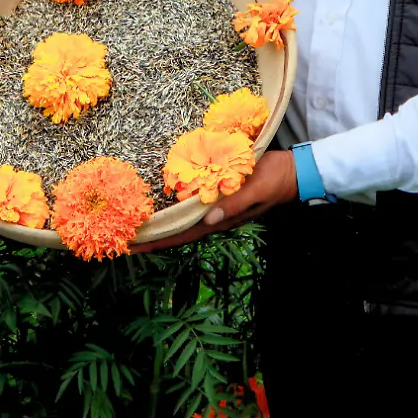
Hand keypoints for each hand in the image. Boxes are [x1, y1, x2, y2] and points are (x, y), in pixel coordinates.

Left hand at [134, 150, 297, 251]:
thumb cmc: (275, 178)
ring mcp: (217, 209)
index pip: (182, 234)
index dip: (156, 241)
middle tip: (122, 239)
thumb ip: (234, 203)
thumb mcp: (256, 188)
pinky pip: (191, 208)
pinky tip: (163, 206)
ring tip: (136, 227)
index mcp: (220, 219)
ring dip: (160, 226)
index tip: (131, 245)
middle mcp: (215, 218)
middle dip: (151, 238)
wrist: (295, 172)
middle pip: (177, 232)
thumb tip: (208, 218)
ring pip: (182, 222)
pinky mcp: (219, 197)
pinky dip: (174, 210)